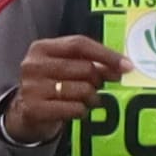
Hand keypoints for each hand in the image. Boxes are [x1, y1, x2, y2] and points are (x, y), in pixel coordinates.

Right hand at [0, 30, 123, 144]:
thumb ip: (91, 62)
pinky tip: (74, 109)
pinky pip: (76, 109)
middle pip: (85, 68)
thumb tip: (125, 66)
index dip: (106, 54)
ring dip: (92, 98)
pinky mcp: (34, 109)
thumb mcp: (67, 67)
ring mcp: (31, 87)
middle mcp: (33, 65)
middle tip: (97, 86)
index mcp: (41, 48)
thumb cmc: (54, 84)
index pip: (79, 44)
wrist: (27, 111)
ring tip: (85, 100)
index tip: (128, 65)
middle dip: (99, 80)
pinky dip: (82, 111)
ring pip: (83, 90)